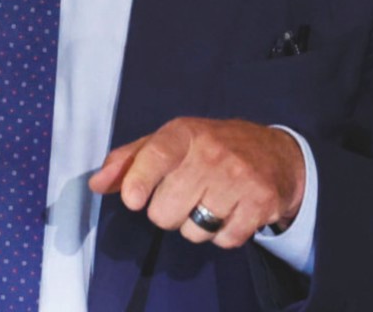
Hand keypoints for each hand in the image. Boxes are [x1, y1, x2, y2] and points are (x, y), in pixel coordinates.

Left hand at [88, 117, 305, 248]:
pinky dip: (224, 235)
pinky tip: (232, 211)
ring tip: (211, 201)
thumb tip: (96, 183)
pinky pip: (224, 240)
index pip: (157, 154)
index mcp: (184, 133)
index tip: (132, 199)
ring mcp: (239, 177)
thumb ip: (129, 161)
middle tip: (186, 195)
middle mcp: (212, 152)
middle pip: (166, 210)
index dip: (141, 178)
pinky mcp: (261, 201)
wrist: (275, 153)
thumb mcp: (170, 143)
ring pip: (194, 230)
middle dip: (169, 212)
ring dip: (197, 225)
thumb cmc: (210, 149)